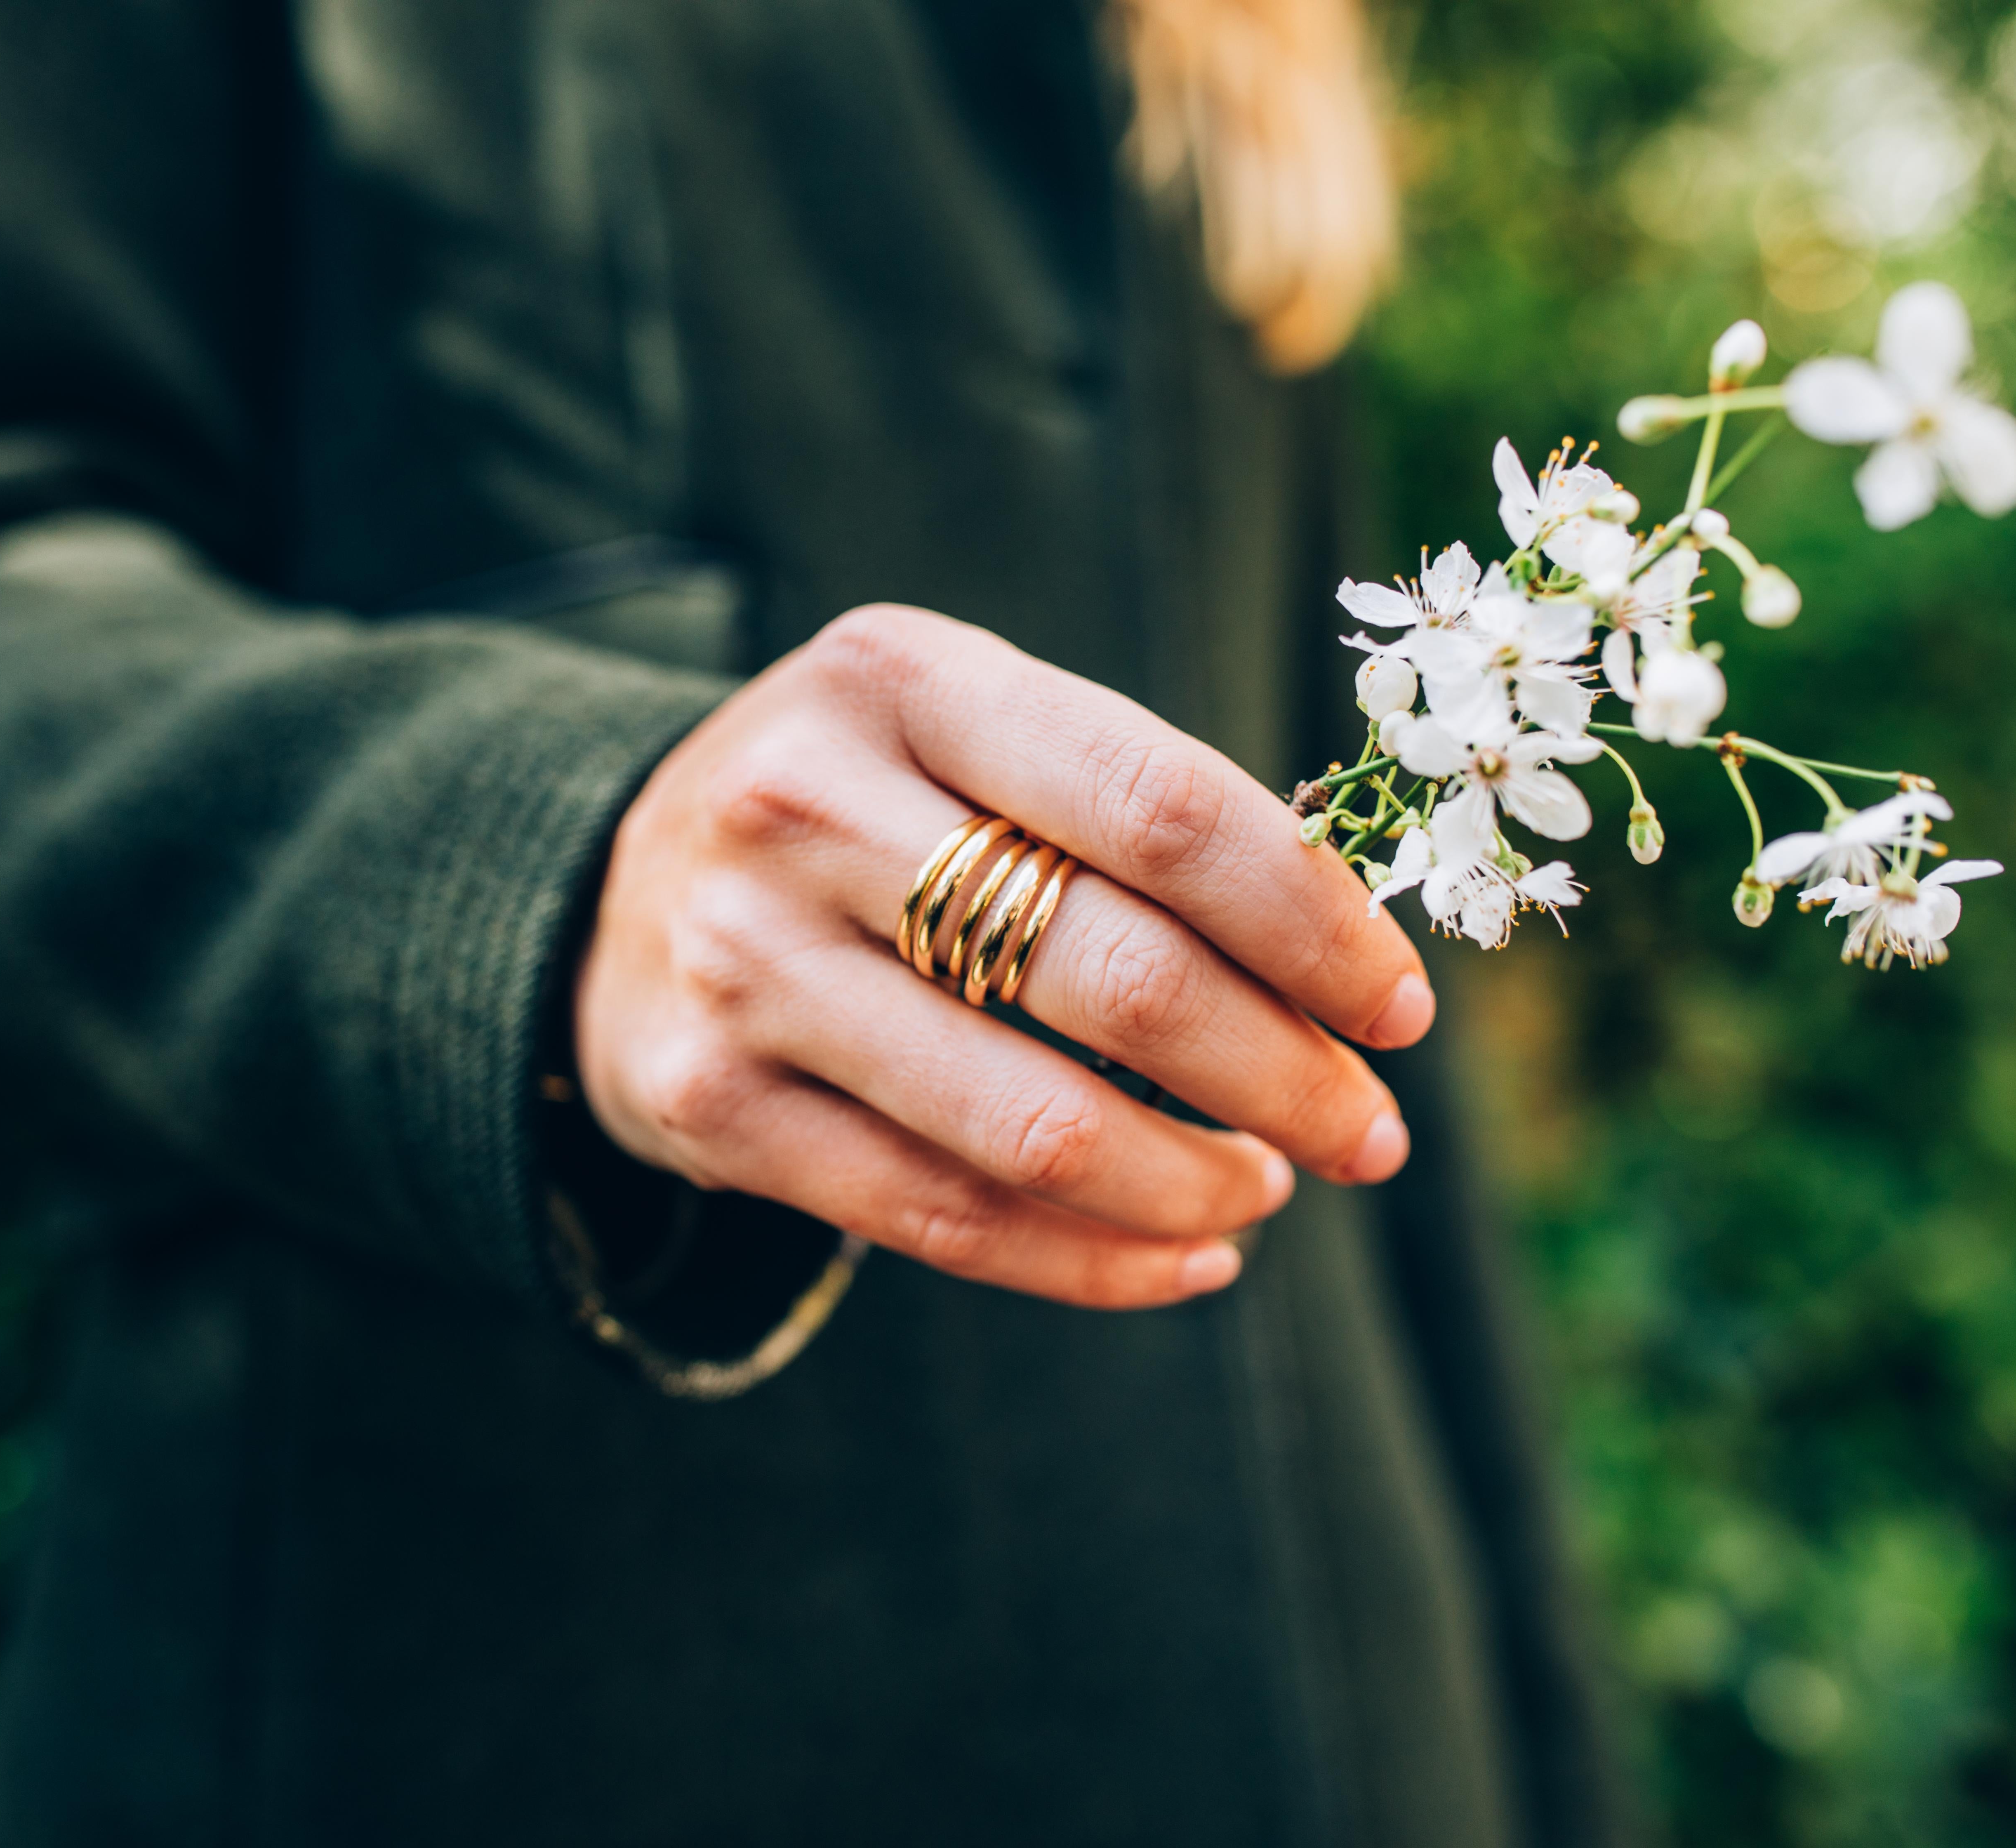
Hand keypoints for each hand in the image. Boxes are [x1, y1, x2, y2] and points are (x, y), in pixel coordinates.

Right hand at [573, 605, 1436, 1309]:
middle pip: (1117, 977)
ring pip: (1036, 1128)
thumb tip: (1351, 968)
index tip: (1402, 1009)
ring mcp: (742, 963)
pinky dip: (1095, 1262)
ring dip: (1197, 1185)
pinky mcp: (709, 1103)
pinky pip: (943, 1220)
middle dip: (1287, 1077)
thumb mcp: (967, 734)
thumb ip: (1127, 814)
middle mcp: (803, 806)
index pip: (1163, 808)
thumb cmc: (862, 811)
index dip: (1315, 924)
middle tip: (1370, 1133)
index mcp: (899, 677)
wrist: (613, 896)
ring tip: (1268, 1192)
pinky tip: (1182, 1258)